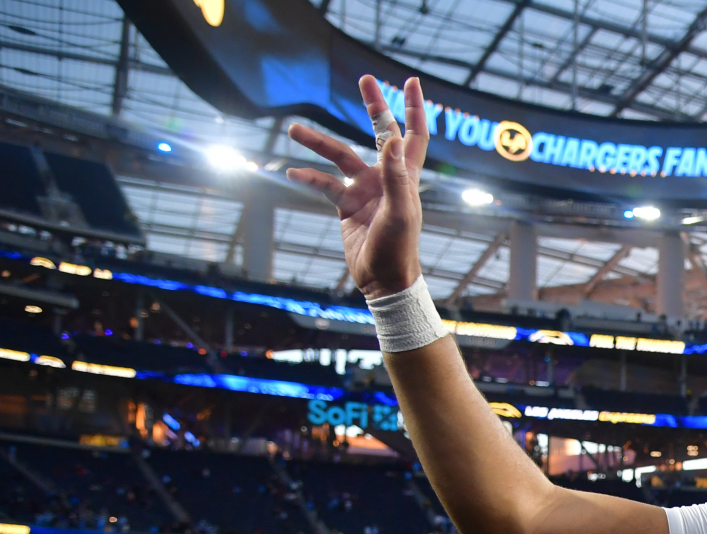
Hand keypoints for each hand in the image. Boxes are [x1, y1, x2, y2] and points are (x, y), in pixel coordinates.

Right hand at [285, 75, 427, 299]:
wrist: (383, 281)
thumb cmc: (398, 249)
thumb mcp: (399, 212)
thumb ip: (396, 176)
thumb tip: (393, 138)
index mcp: (406, 176)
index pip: (414, 135)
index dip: (414, 108)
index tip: (410, 82)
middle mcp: (387, 178)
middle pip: (380, 133)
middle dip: (373, 107)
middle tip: (363, 79)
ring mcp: (366, 190)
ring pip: (340, 158)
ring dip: (317, 144)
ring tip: (292, 128)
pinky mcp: (348, 205)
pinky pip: (325, 185)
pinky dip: (310, 178)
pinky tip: (292, 171)